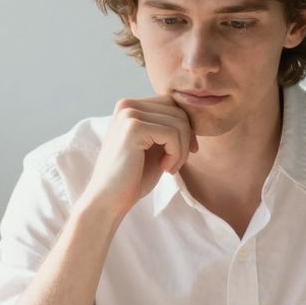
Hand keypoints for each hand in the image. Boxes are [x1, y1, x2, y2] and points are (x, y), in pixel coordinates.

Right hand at [80, 96, 197, 219]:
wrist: (109, 200)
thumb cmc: (133, 176)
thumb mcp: (155, 146)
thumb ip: (168, 127)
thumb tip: (196, 116)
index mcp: (130, 106)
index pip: (173, 105)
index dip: (186, 129)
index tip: (186, 152)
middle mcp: (127, 105)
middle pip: (178, 112)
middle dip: (186, 140)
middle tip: (175, 164)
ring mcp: (128, 114)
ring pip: (179, 123)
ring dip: (181, 150)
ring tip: (169, 168)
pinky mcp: (133, 127)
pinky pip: (172, 134)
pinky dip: (176, 154)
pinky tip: (165, 168)